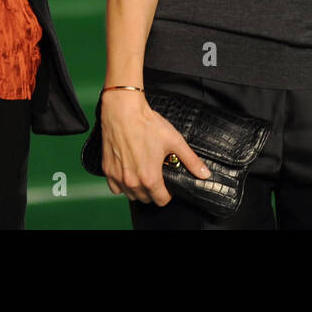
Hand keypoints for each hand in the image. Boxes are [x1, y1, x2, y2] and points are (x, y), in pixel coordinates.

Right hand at [99, 89, 209, 204]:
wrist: (123, 110)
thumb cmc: (147, 124)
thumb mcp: (174, 141)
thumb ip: (191, 160)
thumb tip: (205, 174)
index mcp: (150, 178)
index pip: (161, 200)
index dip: (168, 193)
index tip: (168, 183)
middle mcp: (132, 182)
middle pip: (146, 199)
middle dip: (154, 191)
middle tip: (157, 174)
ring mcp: (118, 177)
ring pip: (130, 195)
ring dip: (138, 189)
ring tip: (143, 173)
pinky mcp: (107, 169)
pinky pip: (115, 188)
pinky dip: (122, 184)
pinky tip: (129, 172)